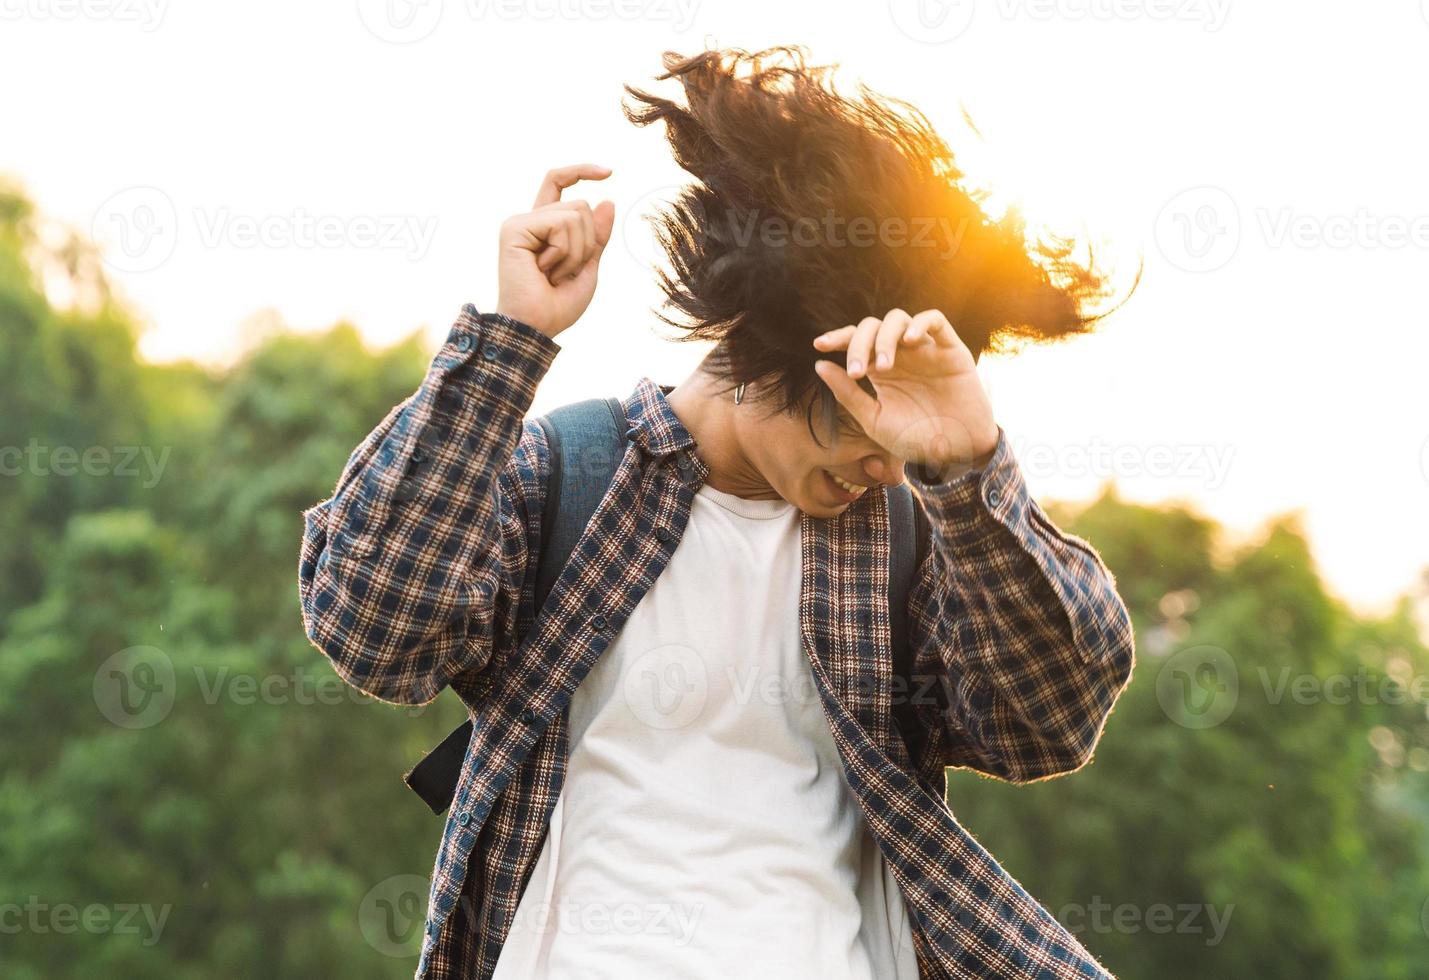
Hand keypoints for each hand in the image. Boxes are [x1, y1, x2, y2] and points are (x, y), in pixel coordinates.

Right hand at [495, 164, 615, 338]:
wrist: (536, 327)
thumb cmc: (558, 305)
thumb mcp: (588, 265)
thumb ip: (597, 236)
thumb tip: (607, 200)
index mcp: (544, 227)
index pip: (559, 183)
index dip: (582, 171)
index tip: (609, 172)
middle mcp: (531, 220)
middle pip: (581, 206)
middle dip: (587, 243)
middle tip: (564, 272)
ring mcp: (521, 222)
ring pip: (576, 213)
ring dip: (576, 251)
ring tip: (553, 273)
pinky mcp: (515, 228)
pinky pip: (560, 224)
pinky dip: (563, 251)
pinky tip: (543, 269)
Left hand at [812, 308, 998, 471]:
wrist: (955, 453)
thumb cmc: (915, 438)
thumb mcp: (874, 420)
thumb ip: (847, 393)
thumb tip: (819, 364)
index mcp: (879, 369)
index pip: (855, 341)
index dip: (837, 338)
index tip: (819, 345)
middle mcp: (900, 355)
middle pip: (872, 327)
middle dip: (858, 344)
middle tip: (856, 372)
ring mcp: (925, 349)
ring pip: (898, 319)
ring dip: (885, 337)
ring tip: (882, 366)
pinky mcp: (950, 349)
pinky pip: (936, 320)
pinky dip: (920, 323)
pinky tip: (909, 341)